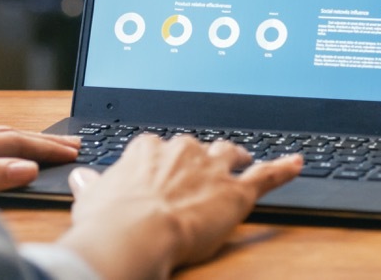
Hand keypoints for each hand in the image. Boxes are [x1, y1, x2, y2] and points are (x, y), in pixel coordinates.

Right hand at [57, 134, 301, 279]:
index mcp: (148, 149)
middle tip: (198, 176)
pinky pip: (266, 175)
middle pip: (198, 148)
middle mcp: (183, 150)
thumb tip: (84, 178)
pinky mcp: (236, 192)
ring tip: (242, 160)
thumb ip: (93, 185)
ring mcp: (212, 168)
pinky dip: (283, 168)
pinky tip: (296, 163)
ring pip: (231, 154)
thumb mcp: (93, 198)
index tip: (163, 172)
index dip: (165, 162)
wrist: (134, 234)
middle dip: (200, 160)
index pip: (161, 147)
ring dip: (237, 157)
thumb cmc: (110, 220)